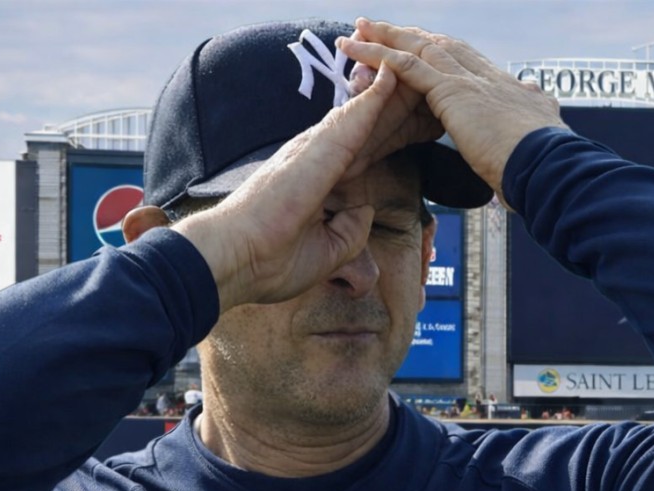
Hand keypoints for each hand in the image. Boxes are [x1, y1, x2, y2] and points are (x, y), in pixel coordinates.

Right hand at [171, 62, 408, 312]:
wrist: (235, 261)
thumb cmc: (270, 261)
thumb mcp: (328, 250)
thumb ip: (352, 228)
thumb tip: (367, 208)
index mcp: (315, 178)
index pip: (357, 148)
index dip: (384, 132)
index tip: (410, 118)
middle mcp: (312, 156)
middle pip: (361, 124)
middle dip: (393, 104)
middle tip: (419, 84)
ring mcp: (312, 149)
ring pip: (360, 113)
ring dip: (388, 91)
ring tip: (412, 66)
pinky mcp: (315, 152)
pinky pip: (352, 119)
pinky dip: (374, 97)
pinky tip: (393, 74)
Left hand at [338, 19, 566, 209]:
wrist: (547, 165)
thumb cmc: (545, 167)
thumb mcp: (541, 137)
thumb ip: (531, 124)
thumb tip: (535, 117)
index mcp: (505, 88)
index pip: (466, 61)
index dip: (440, 51)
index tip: (420, 46)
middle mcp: (486, 76)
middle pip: (440, 45)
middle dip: (409, 36)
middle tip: (380, 28)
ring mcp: (469, 80)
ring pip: (419, 48)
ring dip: (386, 38)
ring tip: (358, 29)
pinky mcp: (452, 91)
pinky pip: (406, 66)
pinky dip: (379, 56)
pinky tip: (357, 50)